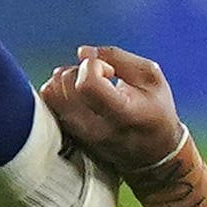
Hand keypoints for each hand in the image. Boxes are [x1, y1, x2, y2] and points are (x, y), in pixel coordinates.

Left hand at [40, 43, 187, 170]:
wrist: (154, 154)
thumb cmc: (156, 112)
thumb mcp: (151, 77)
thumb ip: (118, 57)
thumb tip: (83, 52)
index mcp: (122, 114)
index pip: (87, 84)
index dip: (93, 66)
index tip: (108, 69)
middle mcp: (96, 128)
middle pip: (65, 86)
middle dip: (79, 70)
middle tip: (100, 77)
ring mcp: (79, 135)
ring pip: (51, 95)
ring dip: (66, 80)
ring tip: (88, 85)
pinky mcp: (70, 137)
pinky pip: (49, 107)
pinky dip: (60, 93)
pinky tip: (79, 95)